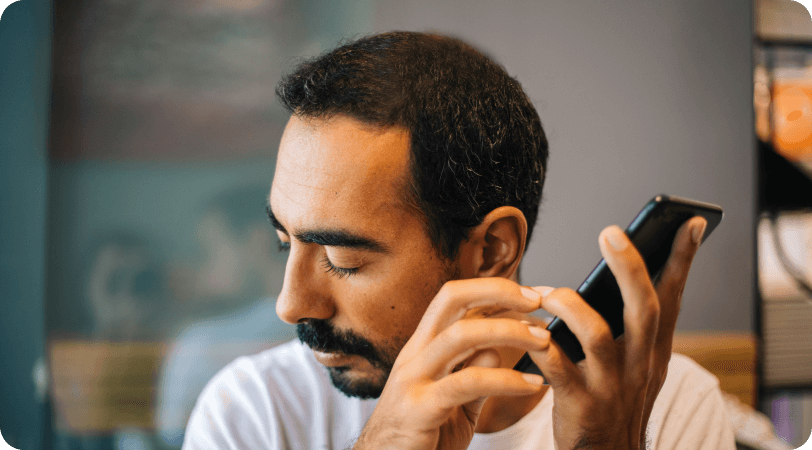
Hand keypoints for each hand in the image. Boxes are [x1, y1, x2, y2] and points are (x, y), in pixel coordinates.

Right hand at [353, 277, 549, 449]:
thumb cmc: (418, 437)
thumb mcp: (453, 401)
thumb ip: (473, 374)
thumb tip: (497, 349)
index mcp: (422, 348)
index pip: (454, 300)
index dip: (492, 290)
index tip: (530, 296)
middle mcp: (415, 355)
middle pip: (451, 299)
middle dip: (497, 291)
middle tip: (538, 300)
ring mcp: (413, 379)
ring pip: (461, 335)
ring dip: (508, 331)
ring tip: (543, 340)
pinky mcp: (419, 408)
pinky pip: (468, 383)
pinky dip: (506, 379)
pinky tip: (532, 384)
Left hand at [528, 216, 707, 449]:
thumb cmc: (615, 401)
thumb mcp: (639, 365)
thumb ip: (634, 325)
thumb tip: (627, 270)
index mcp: (653, 349)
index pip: (672, 297)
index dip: (682, 260)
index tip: (691, 222)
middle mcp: (639, 364)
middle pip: (642, 309)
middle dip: (629, 268)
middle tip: (611, 232)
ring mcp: (612, 386)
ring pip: (597, 335)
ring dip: (569, 305)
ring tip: (546, 292)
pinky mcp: (581, 405)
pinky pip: (557, 368)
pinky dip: (541, 346)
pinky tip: (528, 332)